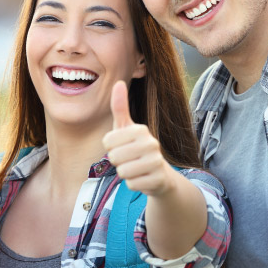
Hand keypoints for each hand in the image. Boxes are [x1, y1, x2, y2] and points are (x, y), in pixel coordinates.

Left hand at [103, 80, 174, 197]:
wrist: (159, 174)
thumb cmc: (136, 148)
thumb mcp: (126, 127)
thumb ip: (120, 106)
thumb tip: (118, 82)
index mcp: (140, 129)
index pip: (107, 141)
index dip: (110, 147)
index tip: (122, 146)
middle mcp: (151, 143)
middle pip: (114, 157)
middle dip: (118, 162)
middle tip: (129, 160)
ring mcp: (157, 162)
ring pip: (122, 172)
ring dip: (125, 173)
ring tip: (136, 168)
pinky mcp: (158, 180)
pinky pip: (132, 184)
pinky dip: (134, 184)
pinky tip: (143, 178)